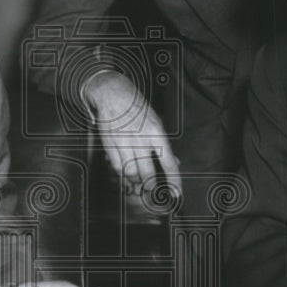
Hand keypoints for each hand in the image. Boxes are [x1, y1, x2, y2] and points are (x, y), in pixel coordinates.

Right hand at [82, 70, 181, 196]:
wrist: (112, 93)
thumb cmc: (137, 108)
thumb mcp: (155, 121)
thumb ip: (163, 144)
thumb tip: (174, 161)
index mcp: (156, 132)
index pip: (168, 162)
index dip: (174, 181)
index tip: (177, 193)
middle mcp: (140, 138)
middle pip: (147, 173)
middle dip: (150, 186)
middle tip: (152, 191)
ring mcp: (123, 142)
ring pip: (131, 173)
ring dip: (136, 181)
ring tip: (138, 181)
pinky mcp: (109, 144)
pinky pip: (117, 168)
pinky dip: (123, 176)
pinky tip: (126, 176)